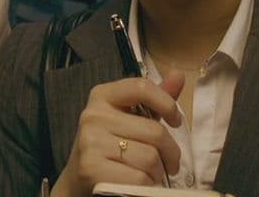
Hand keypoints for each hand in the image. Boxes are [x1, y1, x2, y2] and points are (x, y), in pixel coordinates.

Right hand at [52, 71, 184, 196]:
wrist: (79, 179)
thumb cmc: (110, 145)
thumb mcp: (130, 117)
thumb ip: (154, 98)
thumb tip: (179, 74)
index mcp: (103, 95)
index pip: (142, 87)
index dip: (167, 104)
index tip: (175, 121)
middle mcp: (93, 115)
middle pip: (154, 131)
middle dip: (170, 152)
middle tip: (170, 163)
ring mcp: (91, 142)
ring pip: (150, 158)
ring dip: (158, 172)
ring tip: (151, 174)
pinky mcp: (92, 169)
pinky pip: (139, 179)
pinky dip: (146, 185)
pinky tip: (139, 184)